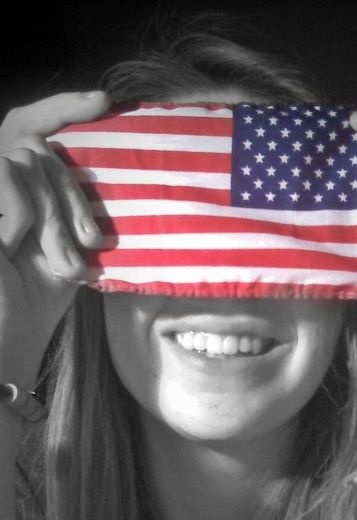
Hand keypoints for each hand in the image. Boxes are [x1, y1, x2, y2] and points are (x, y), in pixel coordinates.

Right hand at [0, 91, 109, 383]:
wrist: (7, 337)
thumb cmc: (37, 297)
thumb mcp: (68, 243)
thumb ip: (73, 202)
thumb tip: (102, 158)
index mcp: (17, 187)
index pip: (32, 125)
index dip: (62, 105)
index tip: (103, 102)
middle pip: (39, 146)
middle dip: (71, 195)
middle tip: (91, 243)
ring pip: (28, 160)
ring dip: (54, 215)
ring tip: (63, 262)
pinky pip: (10, 175)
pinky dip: (25, 214)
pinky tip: (14, 247)